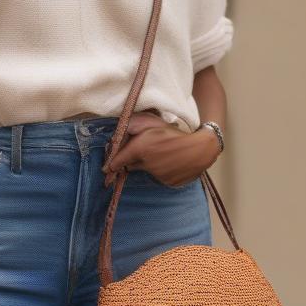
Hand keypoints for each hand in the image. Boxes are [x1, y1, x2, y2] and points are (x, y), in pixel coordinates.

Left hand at [101, 112, 220, 187]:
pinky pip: (159, 177)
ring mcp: (156, 175)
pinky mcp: (166, 182)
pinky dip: (161, 171)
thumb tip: (118, 134)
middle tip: (144, 151)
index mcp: (140, 149)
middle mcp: (145, 164)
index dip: (110, 165)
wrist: (199, 149)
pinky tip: (171, 162)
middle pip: (131, 165)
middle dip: (132, 160)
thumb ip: (132, 126)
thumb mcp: (151, 122)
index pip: (117, 161)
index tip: (105, 170)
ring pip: (146, 171)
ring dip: (149, 164)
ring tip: (163, 153)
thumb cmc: (174, 133)